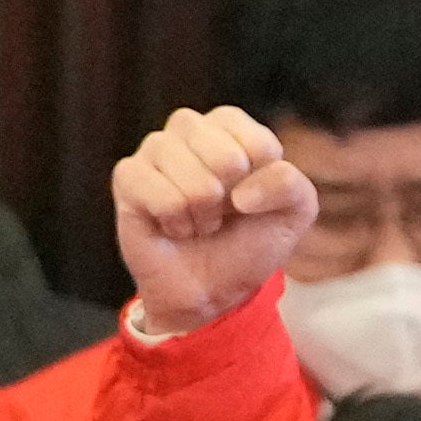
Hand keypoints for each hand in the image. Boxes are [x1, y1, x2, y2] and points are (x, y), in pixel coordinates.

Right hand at [116, 106, 315, 338]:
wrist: (208, 294)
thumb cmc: (246, 245)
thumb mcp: (292, 214)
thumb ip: (289, 185)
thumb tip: (241, 194)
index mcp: (231, 127)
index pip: (258, 143)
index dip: (259, 186)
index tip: (250, 203)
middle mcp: (190, 129)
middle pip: (226, 157)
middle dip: (228, 202)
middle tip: (219, 214)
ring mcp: (155, 149)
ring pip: (190, 175)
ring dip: (200, 213)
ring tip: (196, 222)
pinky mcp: (128, 176)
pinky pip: (158, 193)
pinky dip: (173, 220)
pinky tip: (172, 226)